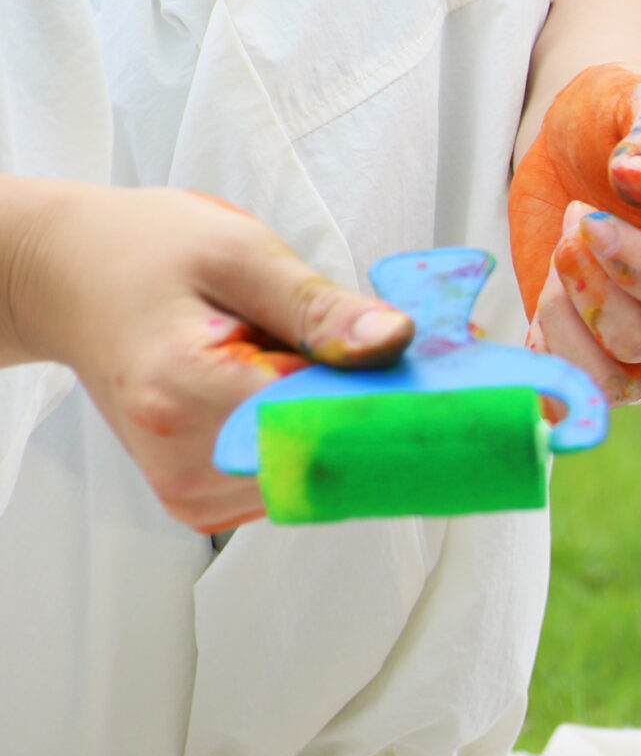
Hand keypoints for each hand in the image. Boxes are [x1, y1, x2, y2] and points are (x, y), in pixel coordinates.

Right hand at [2, 183, 411, 532]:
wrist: (70, 281)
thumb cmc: (149, 253)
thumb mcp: (240, 252)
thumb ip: (320, 307)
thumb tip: (396, 341)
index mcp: (186, 391)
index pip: (323, 424)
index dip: (397, 404)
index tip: (456, 375)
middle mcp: (186, 459)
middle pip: (329, 457)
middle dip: (384, 411)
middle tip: (422, 354)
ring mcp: (190, 491)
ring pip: (319, 473)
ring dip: (351, 424)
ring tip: (337, 360)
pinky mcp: (202, 503)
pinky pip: (293, 477)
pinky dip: (317, 436)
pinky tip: (305, 389)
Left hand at [507, 64, 640, 404]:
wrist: (580, 136)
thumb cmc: (626, 114)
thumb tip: (640, 184)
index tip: (590, 219)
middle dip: (593, 288)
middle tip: (574, 217)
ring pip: (616, 384)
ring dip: (566, 324)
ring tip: (557, 257)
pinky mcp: (590, 345)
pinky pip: (573, 389)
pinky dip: (546, 354)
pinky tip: (541, 293)